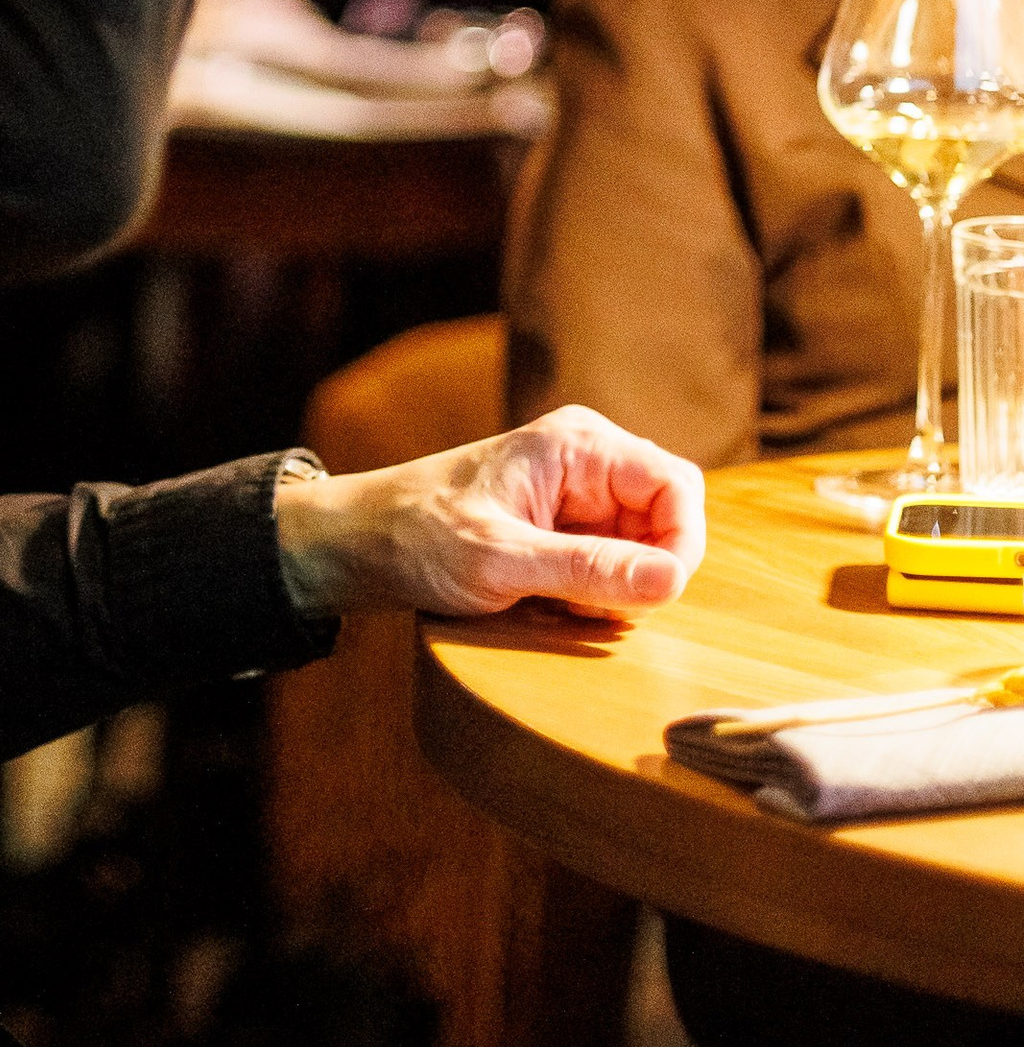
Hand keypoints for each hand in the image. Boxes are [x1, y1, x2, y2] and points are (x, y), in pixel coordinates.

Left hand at [272, 408, 704, 623]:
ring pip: (641, 550)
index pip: (676, 485)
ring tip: (555, 599)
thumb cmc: (419, 536)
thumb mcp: (501, 560)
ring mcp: (579, 495)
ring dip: (614, 588)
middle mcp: (588, 461)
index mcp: (579, 444)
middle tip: (588, 601)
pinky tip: (548, 600)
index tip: (657, 594)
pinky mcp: (567, 528)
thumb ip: (588, 570)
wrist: (363, 543)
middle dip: (641, 572)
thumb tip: (671, 579)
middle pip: (665, 520)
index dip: (682, 543)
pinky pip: (611, 566)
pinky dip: (593, 594)